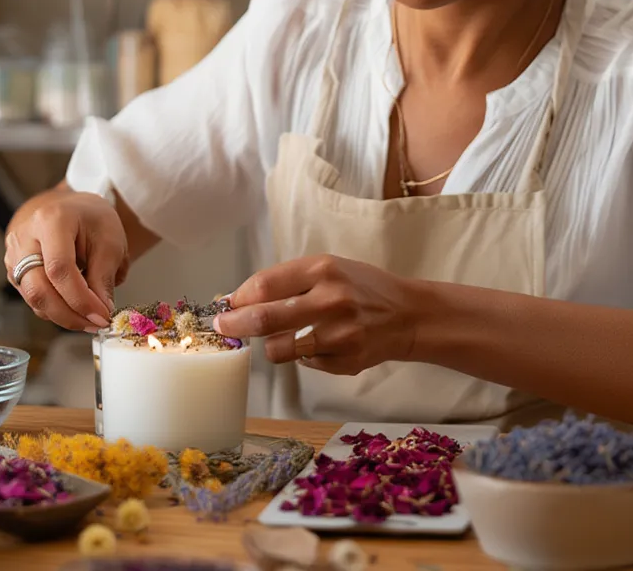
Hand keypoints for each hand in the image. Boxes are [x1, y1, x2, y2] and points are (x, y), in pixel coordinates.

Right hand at [4, 188, 128, 331]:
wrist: (71, 208)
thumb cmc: (91, 219)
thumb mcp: (110, 240)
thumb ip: (104, 277)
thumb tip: (101, 311)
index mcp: (50, 220)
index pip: (59, 269)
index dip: (80, 299)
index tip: (101, 315)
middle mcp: (24, 237)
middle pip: (38, 289)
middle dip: (68, 315)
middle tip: (95, 324)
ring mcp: (14, 255)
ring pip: (33, 298)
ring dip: (63, 316)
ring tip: (89, 318)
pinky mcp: (14, 270)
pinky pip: (32, 298)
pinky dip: (55, 309)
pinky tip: (75, 309)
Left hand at [213, 255, 416, 374]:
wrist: (408, 314)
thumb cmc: (359, 287)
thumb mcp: (326, 268)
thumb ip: (285, 281)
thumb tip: (237, 300)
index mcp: (323, 270)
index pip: (264, 286)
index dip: (237, 299)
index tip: (225, 306)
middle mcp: (331, 300)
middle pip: (264, 319)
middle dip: (235, 325)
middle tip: (224, 327)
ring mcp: (339, 335)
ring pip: (278, 349)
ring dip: (272, 344)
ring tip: (286, 334)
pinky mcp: (346, 361)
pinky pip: (304, 363)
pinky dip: (303, 355)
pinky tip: (323, 343)